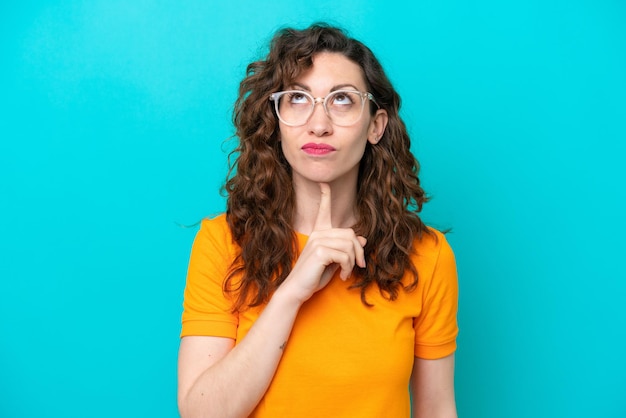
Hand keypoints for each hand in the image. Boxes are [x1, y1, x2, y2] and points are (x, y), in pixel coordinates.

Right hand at [281, 183, 366, 302]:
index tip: (323, 183)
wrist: (297, 290)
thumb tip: (362, 239)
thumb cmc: (314, 276)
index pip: (323, 209)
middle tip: (358, 266)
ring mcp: (318, 241)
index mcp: (319, 233)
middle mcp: (318, 233)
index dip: (325, 195)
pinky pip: (345, 256)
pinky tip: (341, 276)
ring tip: (346, 273)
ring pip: (350, 245)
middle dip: (359, 251)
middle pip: (351, 233)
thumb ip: (345, 249)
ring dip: (352, 263)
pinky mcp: (320, 251)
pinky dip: (347, 268)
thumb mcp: (333, 261)